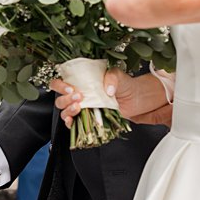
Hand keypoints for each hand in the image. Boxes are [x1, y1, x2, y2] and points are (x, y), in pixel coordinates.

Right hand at [53, 71, 172, 126]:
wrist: (138, 99)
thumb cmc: (126, 85)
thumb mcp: (119, 75)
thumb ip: (112, 77)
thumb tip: (107, 89)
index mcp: (82, 82)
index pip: (62, 82)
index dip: (61, 85)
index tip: (71, 88)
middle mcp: (81, 95)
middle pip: (61, 99)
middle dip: (65, 99)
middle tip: (78, 97)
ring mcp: (85, 108)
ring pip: (65, 111)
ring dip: (68, 111)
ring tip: (78, 108)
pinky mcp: (90, 120)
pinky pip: (74, 124)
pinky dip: (70, 124)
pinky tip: (72, 122)